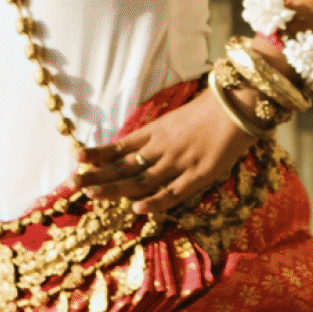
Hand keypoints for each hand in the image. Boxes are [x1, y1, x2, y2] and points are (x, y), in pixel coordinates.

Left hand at [76, 89, 256, 214]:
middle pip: (123, 166)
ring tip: (91, 195)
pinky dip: (155, 202)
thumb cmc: (211, 108)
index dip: (98, 154)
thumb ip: (157, 134)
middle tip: (72, 184)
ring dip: (115, 189)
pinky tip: (137, 209)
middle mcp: (162, 147)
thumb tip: (135, 147)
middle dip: (97, 176)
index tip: (76, 159)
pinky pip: (173, 192)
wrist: (240, 102)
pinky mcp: (199, 174)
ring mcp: (179, 162)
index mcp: (157, 131)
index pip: (120, 146)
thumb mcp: (177, 119)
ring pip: (141, 180)